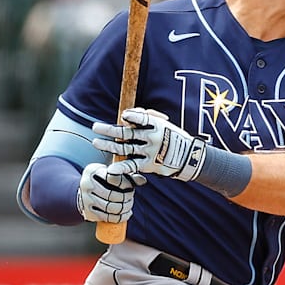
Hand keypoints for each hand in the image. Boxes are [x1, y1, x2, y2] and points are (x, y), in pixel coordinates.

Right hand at [77, 163, 145, 223]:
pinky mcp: (87, 212)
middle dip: (126, 198)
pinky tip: (127, 214)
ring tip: (129, 206)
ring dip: (124, 208)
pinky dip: (119, 218)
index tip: (131, 187)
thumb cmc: (102, 181)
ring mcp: (85, 199)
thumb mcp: (110, 173)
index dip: (126, 184)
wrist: (84, 193)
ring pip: (110, 207)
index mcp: (92, 170)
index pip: (113, 178)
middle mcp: (86, 184)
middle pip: (112, 194)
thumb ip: (126, 174)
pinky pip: (106, 217)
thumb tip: (143, 181)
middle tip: (131, 197)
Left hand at [92, 108, 206, 180]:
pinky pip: (132, 166)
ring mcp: (149, 151)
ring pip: (124, 147)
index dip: (131, 117)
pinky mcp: (148, 164)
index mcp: (156, 124)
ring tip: (95, 142)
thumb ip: (146, 118)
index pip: (140, 118)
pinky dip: (121, 167)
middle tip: (95, 127)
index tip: (123, 116)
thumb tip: (127, 115)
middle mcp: (152, 137)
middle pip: (126, 132)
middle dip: (108, 129)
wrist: (188, 157)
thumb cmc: (173, 137)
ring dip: (108, 145)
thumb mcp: (164, 124)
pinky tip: (110, 168)